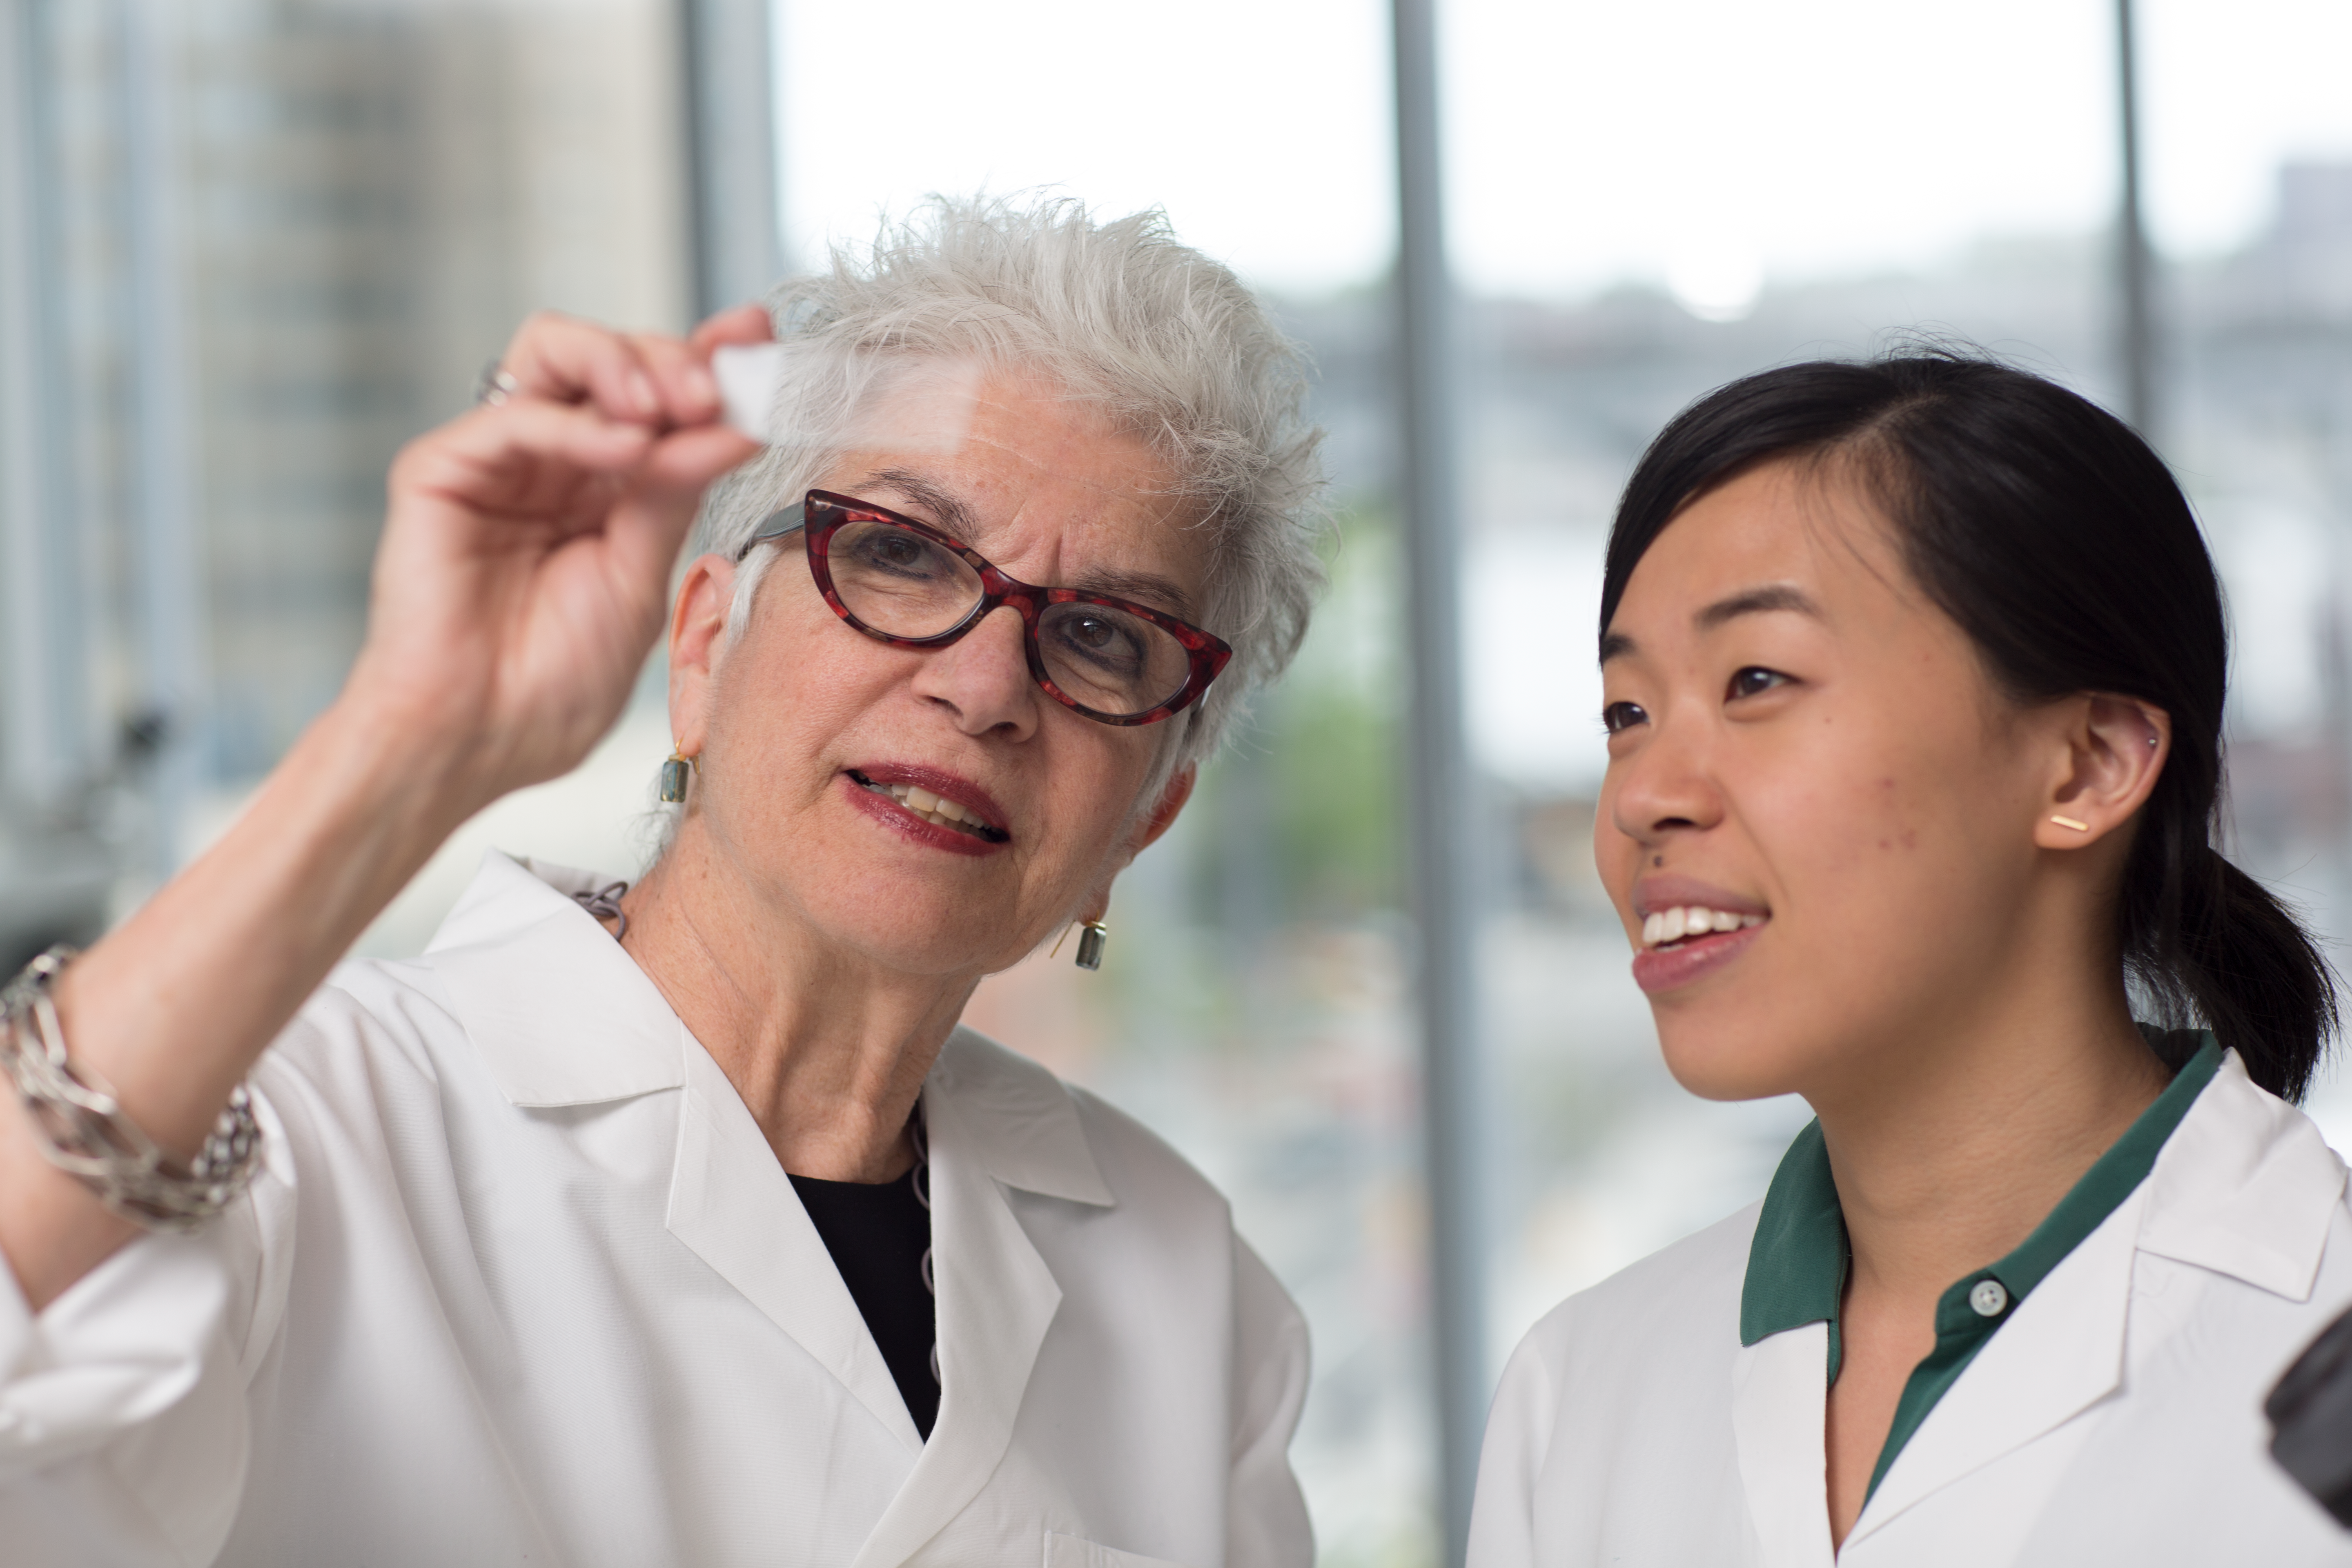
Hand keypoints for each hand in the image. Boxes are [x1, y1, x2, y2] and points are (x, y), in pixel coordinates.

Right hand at [348, 306, 771, 815]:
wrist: (479, 740)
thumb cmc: (551, 681)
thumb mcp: (640, 576)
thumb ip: (675, 493)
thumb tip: (737, 420)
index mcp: (604, 484)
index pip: (658, 396)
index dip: (708, 358)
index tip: (760, 336)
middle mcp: (552, 458)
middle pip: (611, 356)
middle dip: (674, 359)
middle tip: (716, 392)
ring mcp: (495, 459)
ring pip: (554, 352)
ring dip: (624, 363)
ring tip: (672, 406)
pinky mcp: (440, 471)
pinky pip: (515, 418)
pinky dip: (579, 424)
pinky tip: (628, 448)